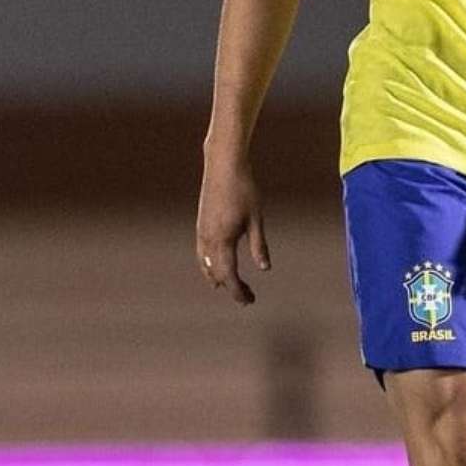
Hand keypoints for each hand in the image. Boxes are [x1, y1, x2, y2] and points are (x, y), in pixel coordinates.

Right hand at [196, 153, 270, 304]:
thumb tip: (264, 269)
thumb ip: (259, 245)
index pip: (229, 276)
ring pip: (205, 265)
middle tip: (247, 297)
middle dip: (231, 287)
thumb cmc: (244, 189)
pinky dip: (208, 265)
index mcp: (223, 240)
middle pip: (216, 274)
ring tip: (228, 287)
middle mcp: (208, 239)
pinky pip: (201, 253)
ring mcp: (201, 231)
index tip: (249, 301)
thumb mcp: (256, 218)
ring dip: (217, 277)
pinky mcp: (200, 224)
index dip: (238, 291)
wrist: (223, 165)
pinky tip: (216, 265)